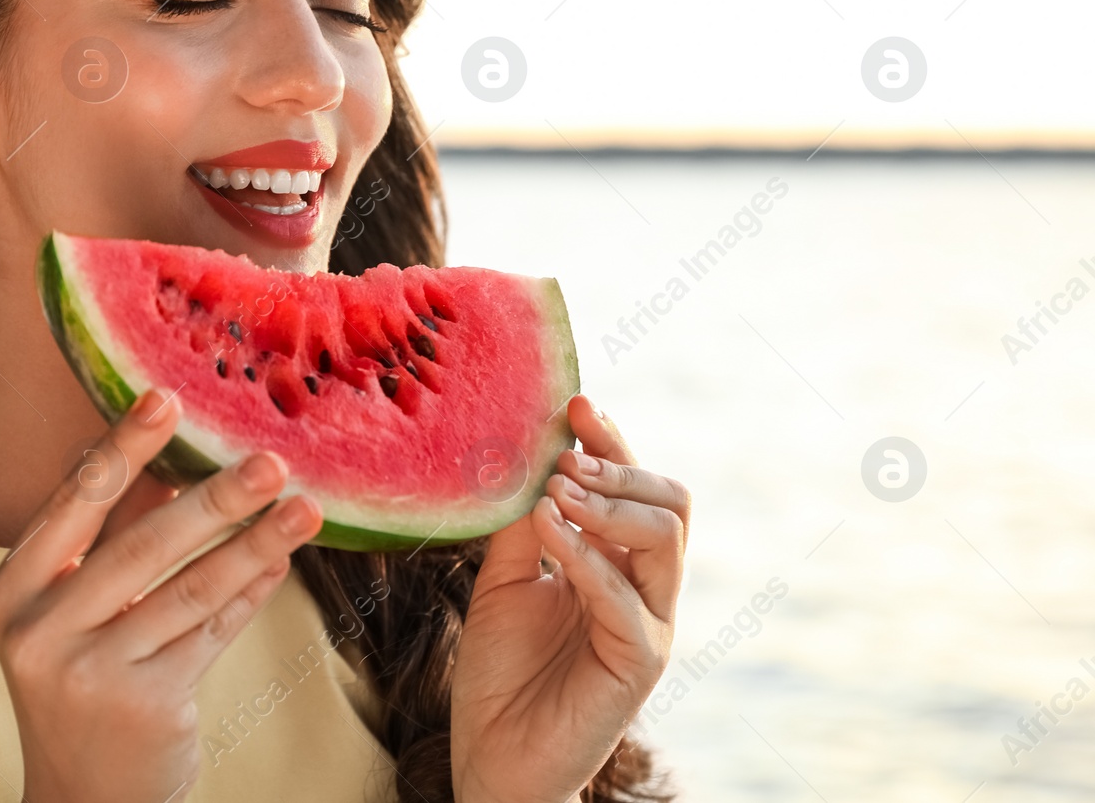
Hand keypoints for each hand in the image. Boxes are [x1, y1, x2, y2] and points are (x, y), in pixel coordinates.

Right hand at [0, 389, 324, 802]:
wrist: (81, 799)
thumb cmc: (80, 685)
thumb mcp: (66, 615)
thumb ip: (108, 546)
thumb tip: (178, 463)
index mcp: (10, 591)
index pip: (75, 503)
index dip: (124, 448)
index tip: (167, 398)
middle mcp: (40, 631)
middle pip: (141, 545)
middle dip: (214, 498)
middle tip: (270, 460)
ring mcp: (91, 672)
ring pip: (190, 589)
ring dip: (254, 543)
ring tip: (303, 509)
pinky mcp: (145, 706)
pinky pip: (212, 634)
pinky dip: (251, 593)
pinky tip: (280, 561)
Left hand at [450, 395, 689, 802]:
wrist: (494, 759)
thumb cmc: (501, 674)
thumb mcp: (502, 580)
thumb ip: (518, 525)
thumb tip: (523, 455)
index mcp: (616, 562)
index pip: (634, 485)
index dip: (610, 440)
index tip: (573, 404)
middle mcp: (644, 588)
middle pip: (669, 501)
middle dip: (619, 465)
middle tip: (565, 455)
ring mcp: (648, 625)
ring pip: (665, 537)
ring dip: (607, 503)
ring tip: (554, 491)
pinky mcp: (639, 664)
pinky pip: (628, 598)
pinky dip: (587, 556)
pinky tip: (548, 532)